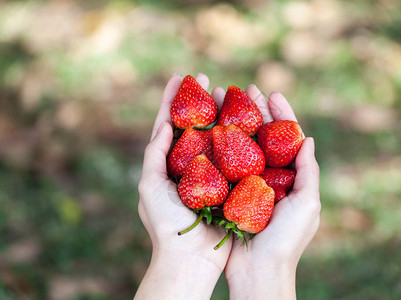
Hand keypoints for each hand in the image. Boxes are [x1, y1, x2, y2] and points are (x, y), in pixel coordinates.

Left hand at [135, 74, 231, 299]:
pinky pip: (236, 156)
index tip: (179, 77)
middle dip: (201, 101)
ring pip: (218, 136)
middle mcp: (191, 164)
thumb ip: (154, 154)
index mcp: (169, 163)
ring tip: (228, 92)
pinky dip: (240, 138)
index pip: (168, 124)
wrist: (190, 257)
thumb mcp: (150, 185)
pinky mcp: (230, 183)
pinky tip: (247, 121)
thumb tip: (162, 125)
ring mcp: (212, 172)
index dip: (172, 100)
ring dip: (222, 113)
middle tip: (208, 80)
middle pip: (196, 124)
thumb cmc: (165, 223)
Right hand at [212, 85, 320, 299]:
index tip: (272, 92)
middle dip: (255, 111)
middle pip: (263, 136)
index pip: (288, 138)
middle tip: (244, 88)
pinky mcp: (230, 192)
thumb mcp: (307, 205)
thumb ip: (309, 172)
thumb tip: (308, 138)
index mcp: (291, 177)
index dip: (282, 114)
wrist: (258, 272)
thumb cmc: (287, 240)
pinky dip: (220, 145)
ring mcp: (249, 183)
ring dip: (235, 122)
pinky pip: (225, 164)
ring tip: (224, 100)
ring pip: (242, 145)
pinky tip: (211, 129)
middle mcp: (270, 176)